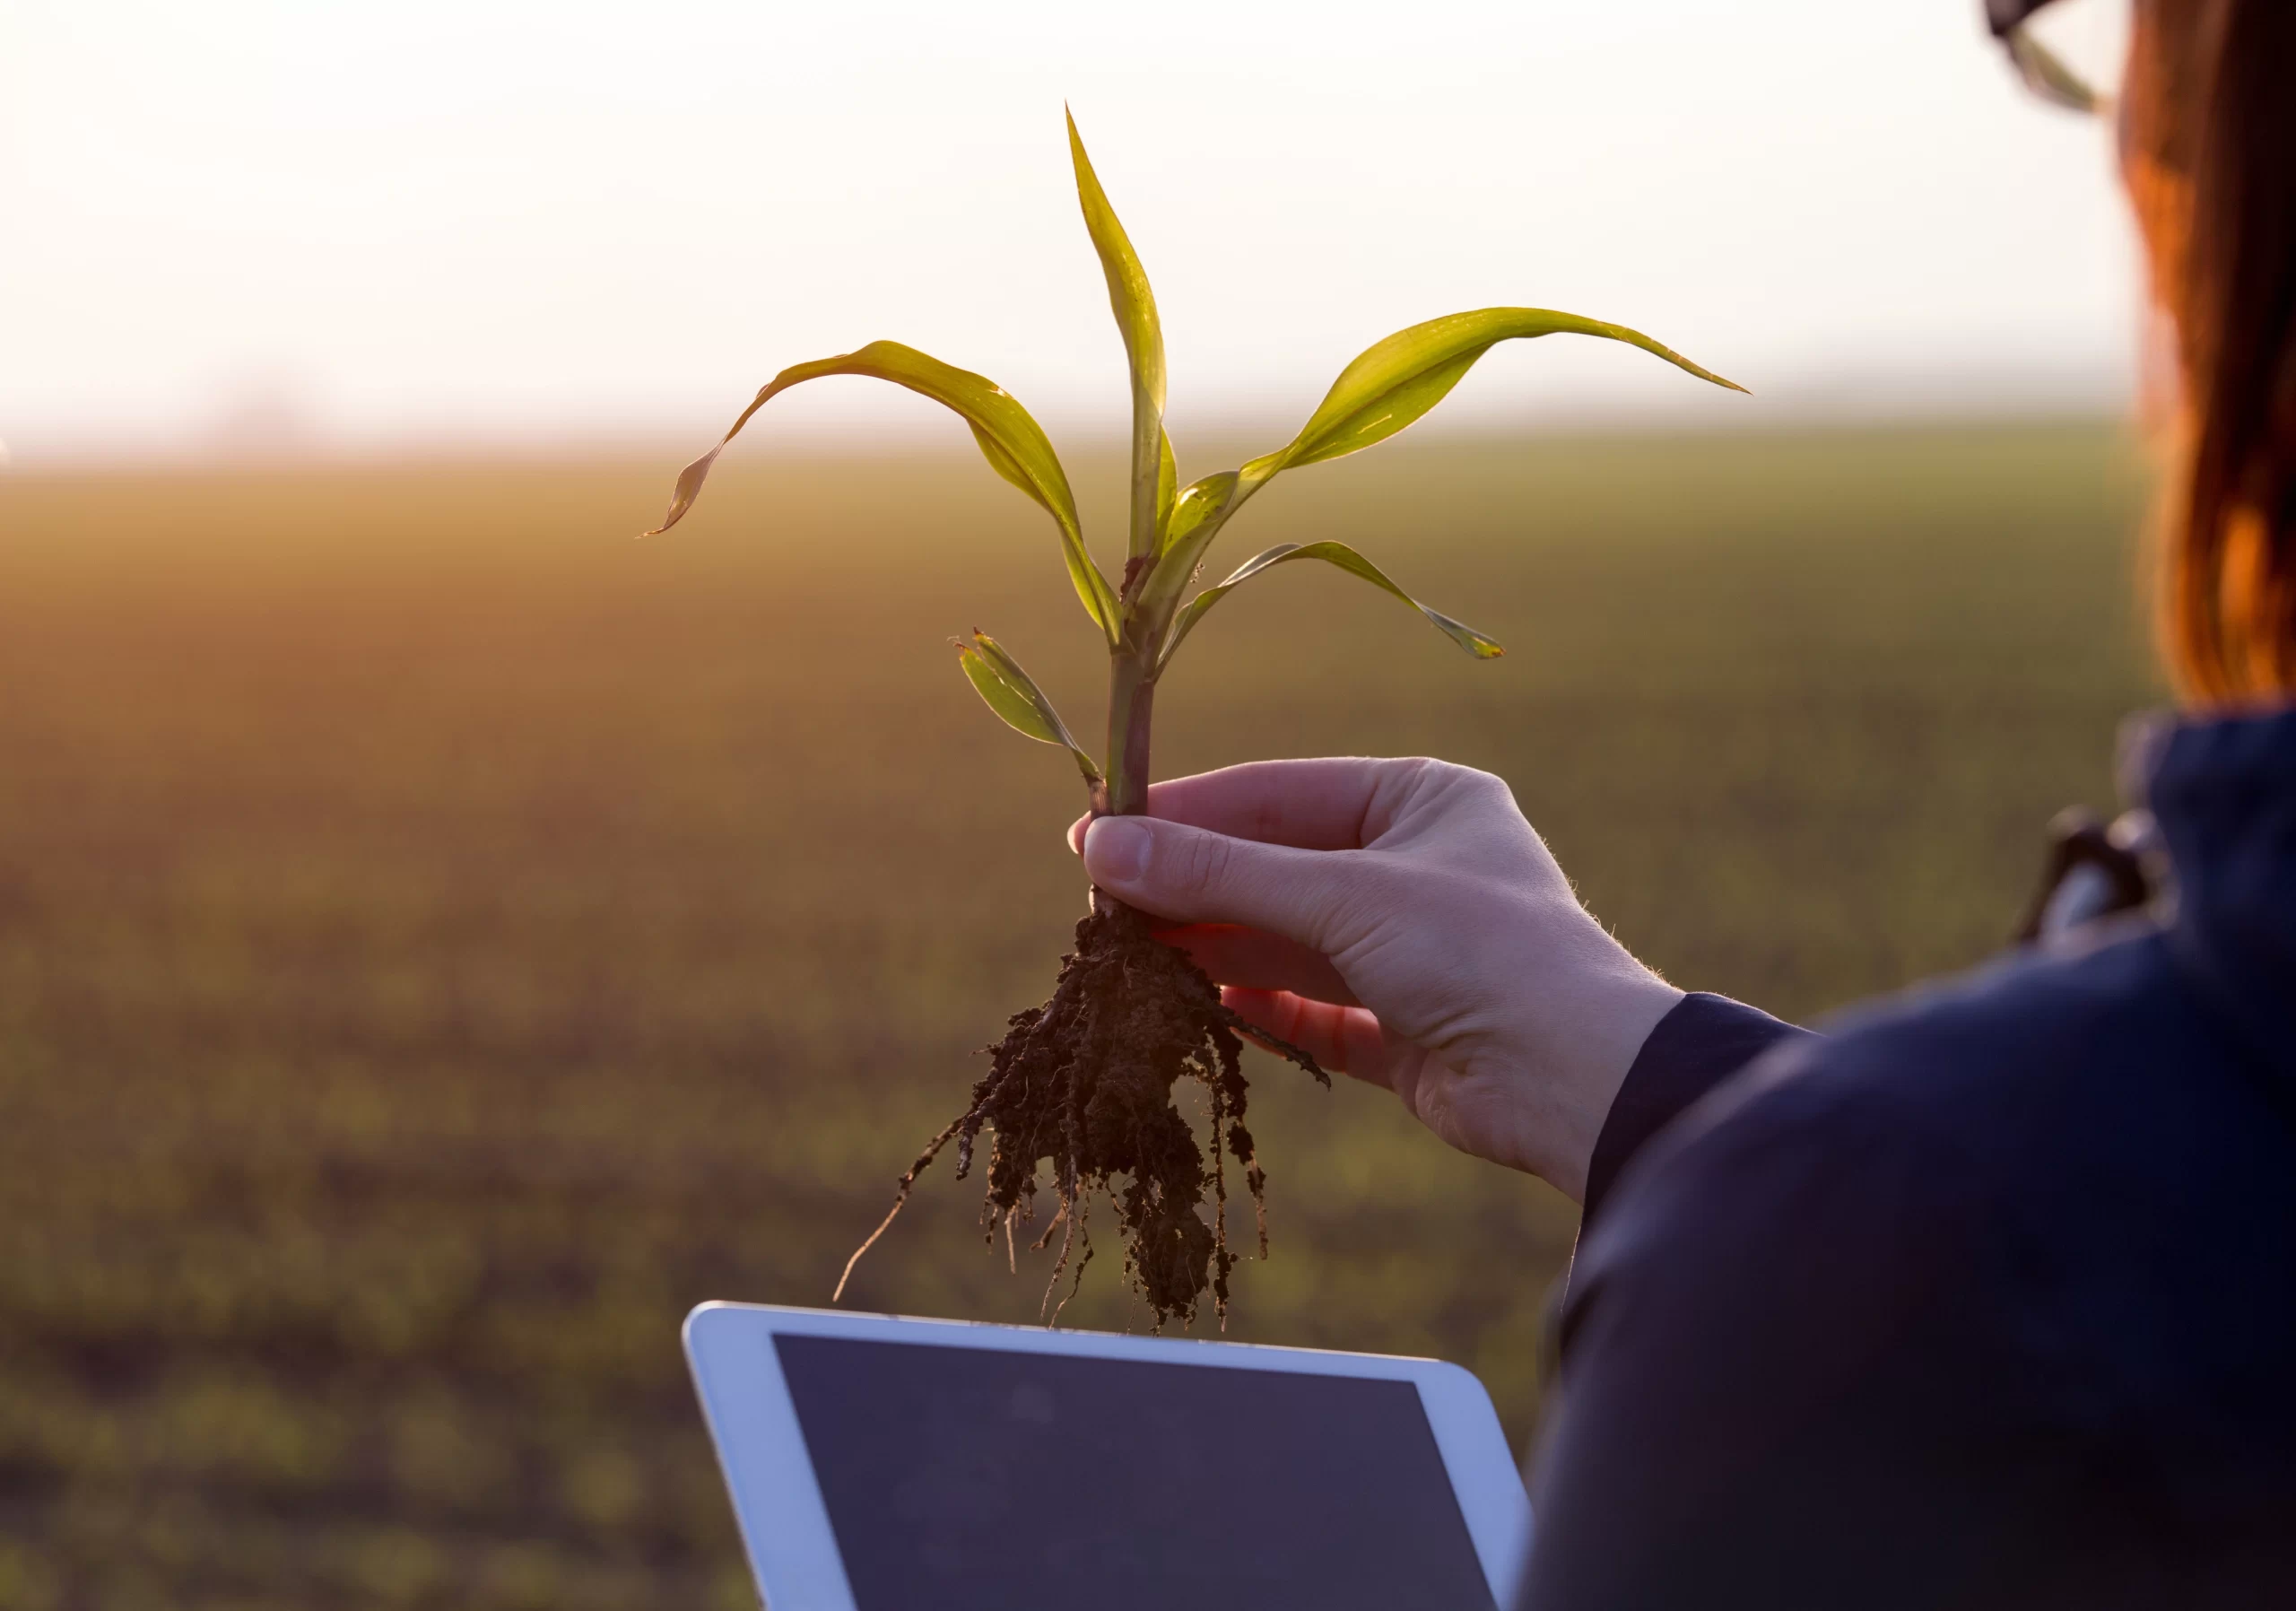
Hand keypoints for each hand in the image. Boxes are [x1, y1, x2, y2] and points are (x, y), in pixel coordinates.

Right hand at [1072, 758, 1680, 1202]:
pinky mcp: (1408, 1027)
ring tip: (1128, 958)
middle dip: (1192, 886)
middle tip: (1098, 903)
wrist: (1578, 1080)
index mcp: (1424, 799)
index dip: (1185, 811)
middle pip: (1276, 867)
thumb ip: (1220, 874)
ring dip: (1215, 949)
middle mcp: (1419, 867)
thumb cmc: (1479, 950)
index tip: (1098, 828)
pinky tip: (1201, 1008)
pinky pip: (1314, 1008)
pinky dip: (1261, 1008)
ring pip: (1288, 940)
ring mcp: (1413, 949)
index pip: (1278, 793)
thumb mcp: (1342, 896)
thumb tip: (1101, 845)